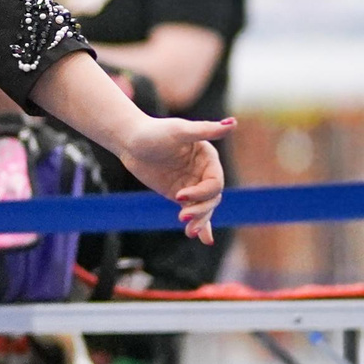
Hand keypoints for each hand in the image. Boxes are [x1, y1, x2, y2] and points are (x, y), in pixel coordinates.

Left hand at [115, 115, 234, 245]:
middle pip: (211, 198)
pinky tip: (204, 240)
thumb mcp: (179, 131)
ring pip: (204, 208)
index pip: (215, 182)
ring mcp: (192, 184)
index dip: (201, 192)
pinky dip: (200, 225)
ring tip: (188, 231)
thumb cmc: (154, 131)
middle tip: (182, 218)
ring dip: (200, 221)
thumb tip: (233, 123)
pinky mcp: (180, 194)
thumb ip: (206, 130)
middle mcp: (203, 172)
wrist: (130, 141)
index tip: (180, 196)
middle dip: (200, 210)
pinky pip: (193, 211)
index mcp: (208, 157)